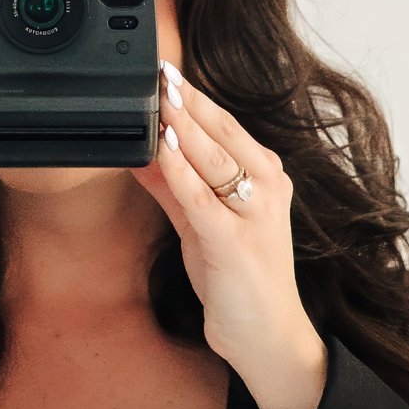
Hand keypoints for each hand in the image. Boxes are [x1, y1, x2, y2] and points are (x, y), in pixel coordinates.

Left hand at [134, 67, 327, 408]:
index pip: (228, 126)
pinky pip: (201, 197)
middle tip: (158, 71)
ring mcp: (255, 215)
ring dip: (182, 126)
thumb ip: (175, 188)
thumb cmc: (240, 280)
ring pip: (214, 158)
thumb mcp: (204, 226)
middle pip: (222, 133)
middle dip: (187, 101)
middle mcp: (267, 189)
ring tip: (158, 97)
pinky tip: (161, 147)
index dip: (195, 98)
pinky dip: (179, 169)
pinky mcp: (235, 242)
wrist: (268, 337)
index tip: (167, 72)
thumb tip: (141, 153)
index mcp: (266, 178)